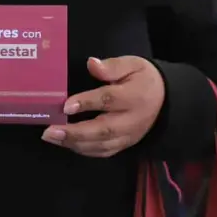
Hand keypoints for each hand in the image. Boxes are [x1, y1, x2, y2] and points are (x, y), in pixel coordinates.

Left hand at [42, 57, 164, 157]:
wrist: (165, 101)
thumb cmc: (143, 80)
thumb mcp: (133, 65)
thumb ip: (112, 66)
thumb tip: (92, 64)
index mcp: (133, 97)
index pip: (109, 100)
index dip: (87, 102)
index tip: (66, 105)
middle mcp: (130, 120)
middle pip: (103, 130)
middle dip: (75, 132)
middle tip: (50, 131)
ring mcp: (127, 136)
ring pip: (100, 145)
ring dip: (74, 143)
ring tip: (51, 137)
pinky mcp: (123, 145)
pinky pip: (103, 152)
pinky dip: (83, 150)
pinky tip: (66, 143)